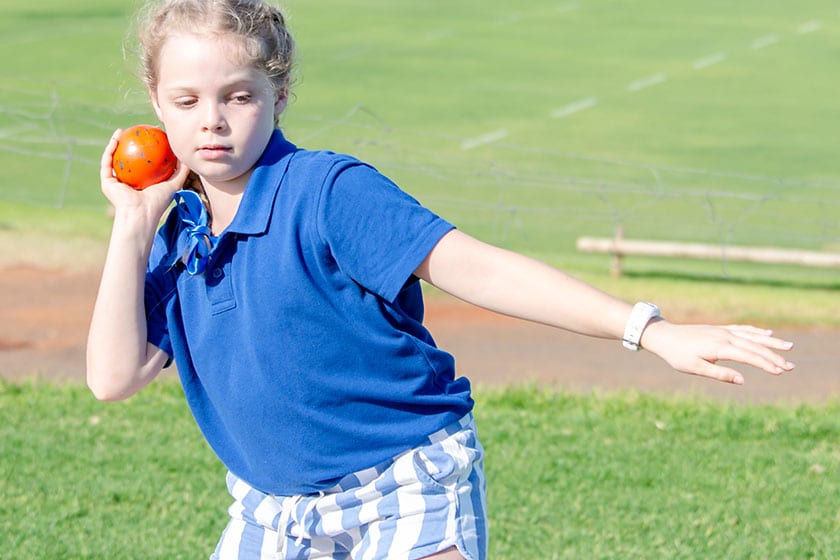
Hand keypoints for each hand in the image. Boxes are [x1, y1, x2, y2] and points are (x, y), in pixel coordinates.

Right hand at [100, 128, 189, 223]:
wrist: (141, 213)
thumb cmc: (159, 201)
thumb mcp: (175, 183)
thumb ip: (182, 171)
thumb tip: (187, 156)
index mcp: (142, 183)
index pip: (143, 163)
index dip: (145, 149)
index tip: (149, 136)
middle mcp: (128, 182)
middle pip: (127, 159)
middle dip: (128, 144)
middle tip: (134, 131)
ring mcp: (116, 182)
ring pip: (113, 158)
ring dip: (114, 143)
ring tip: (121, 131)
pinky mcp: (106, 182)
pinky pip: (107, 162)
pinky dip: (110, 149)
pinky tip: (116, 138)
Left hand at [640, 320, 794, 384]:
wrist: (664, 335)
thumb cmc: (677, 355)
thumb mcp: (695, 368)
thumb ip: (720, 373)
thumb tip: (742, 380)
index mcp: (719, 347)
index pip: (748, 356)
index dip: (765, 364)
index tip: (779, 372)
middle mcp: (725, 336)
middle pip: (755, 346)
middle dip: (774, 356)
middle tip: (791, 367)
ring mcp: (723, 331)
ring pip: (752, 336)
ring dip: (771, 342)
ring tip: (789, 347)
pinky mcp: (720, 329)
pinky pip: (743, 329)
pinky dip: (756, 331)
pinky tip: (767, 332)